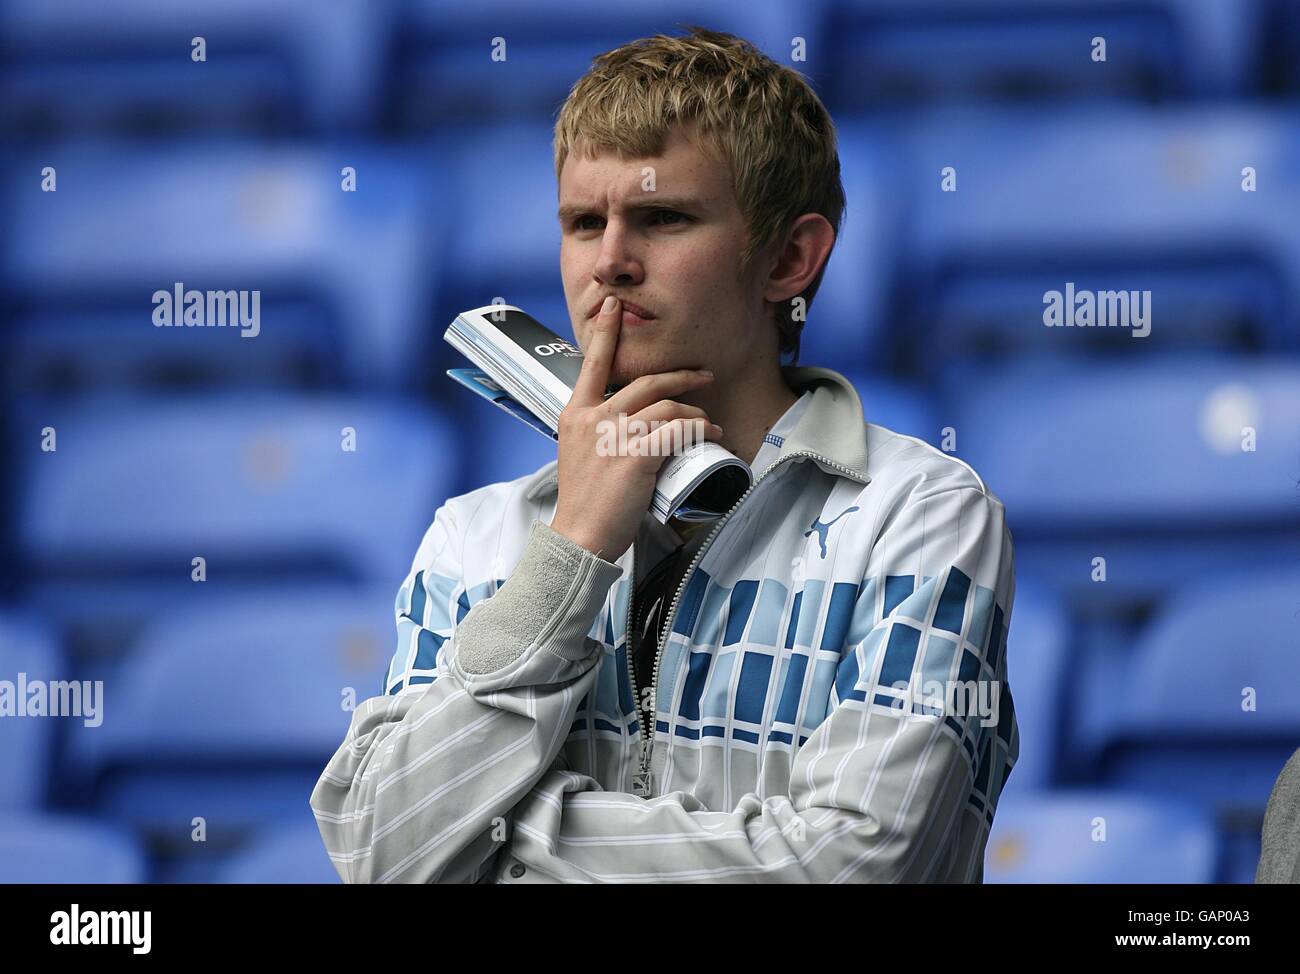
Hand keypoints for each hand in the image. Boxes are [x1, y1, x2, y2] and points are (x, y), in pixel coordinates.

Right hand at [549, 296, 722, 560]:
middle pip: (646, 382)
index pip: (593, 364)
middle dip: (681, 376)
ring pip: (668, 406)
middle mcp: (594, 418)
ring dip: (695, 412)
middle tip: (702, 376)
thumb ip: (598, 431)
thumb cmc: (583, 503)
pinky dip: (700, 430)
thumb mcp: (578, 455)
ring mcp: (615, 436)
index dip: (607, 333)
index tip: (615, 306)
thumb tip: (630, 423)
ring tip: (708, 422)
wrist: (578, 537)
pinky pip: (679, 431)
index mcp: (575, 414)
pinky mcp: (636, 457)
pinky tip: (710, 435)